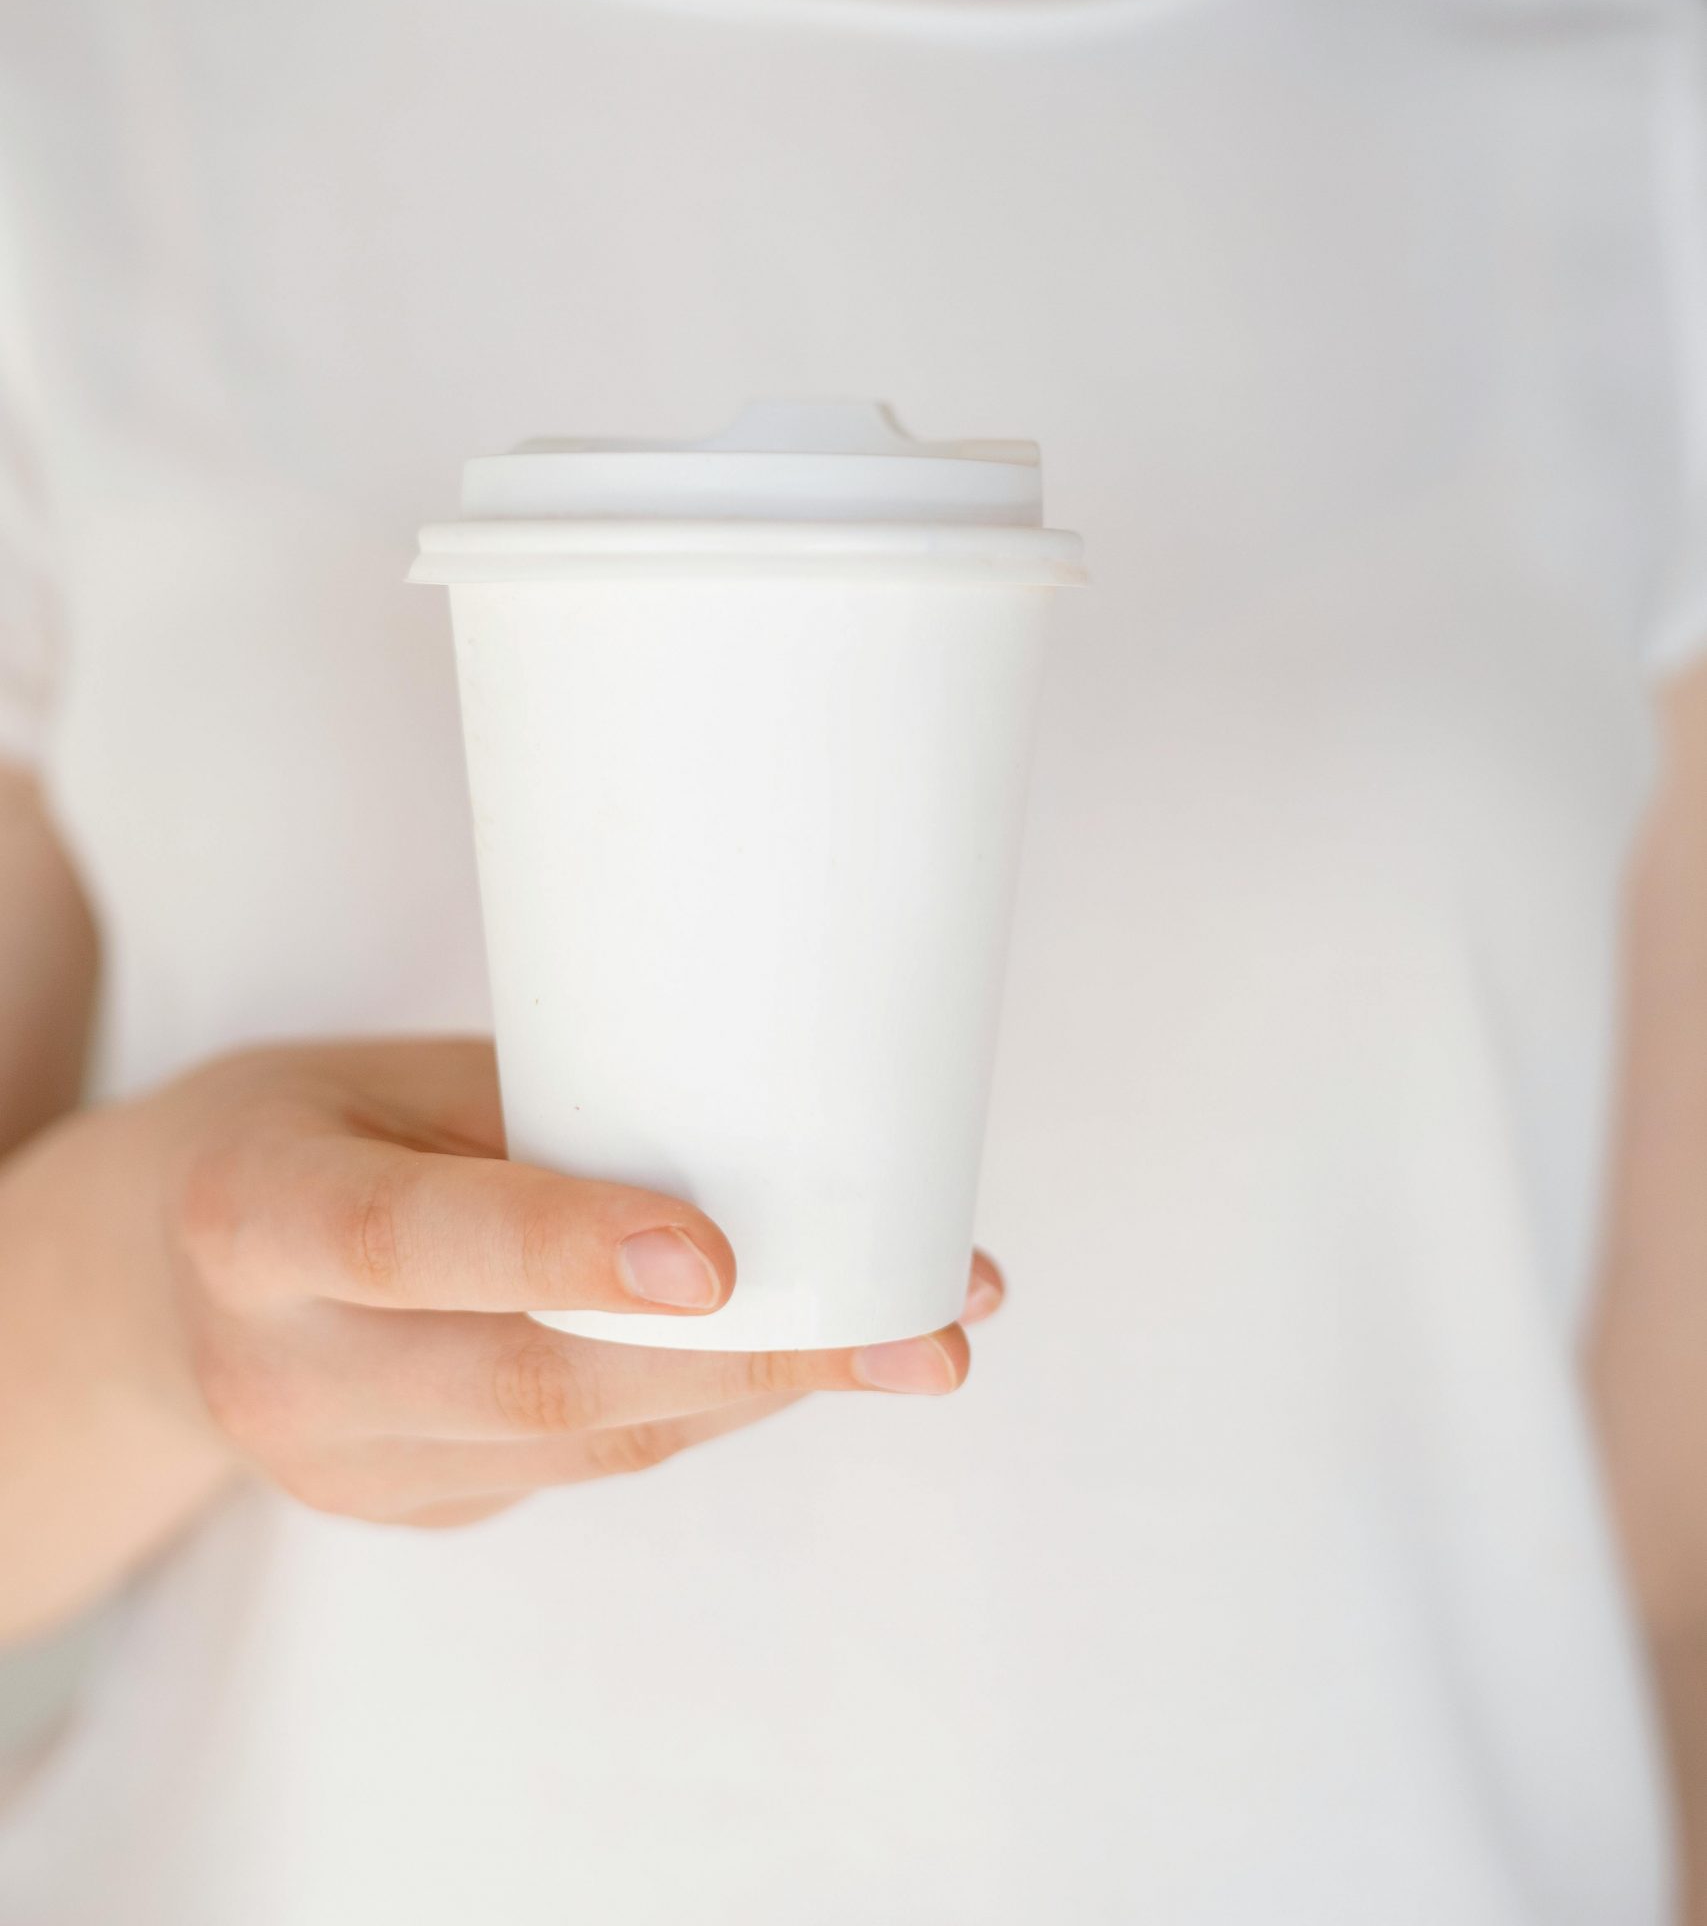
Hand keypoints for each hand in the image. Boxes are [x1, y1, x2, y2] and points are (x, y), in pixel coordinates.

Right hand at [140, 1037, 1001, 1528]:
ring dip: (767, 1393)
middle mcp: (283, 1369)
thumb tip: (781, 1124)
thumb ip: (545, 1115)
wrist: (158, 1284)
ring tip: (918, 1338)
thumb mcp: (388, 1080)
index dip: (561, 1250)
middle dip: (753, 1362)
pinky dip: (703, 1407)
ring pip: (587, 1444)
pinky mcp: (410, 1514)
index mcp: (252, 1217)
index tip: (718, 1256)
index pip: (408, 1244)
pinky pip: (582, 1465)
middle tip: (921, 1333)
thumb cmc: (310, 1130)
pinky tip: (798, 1356)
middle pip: (536, 1386)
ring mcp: (342, 1470)